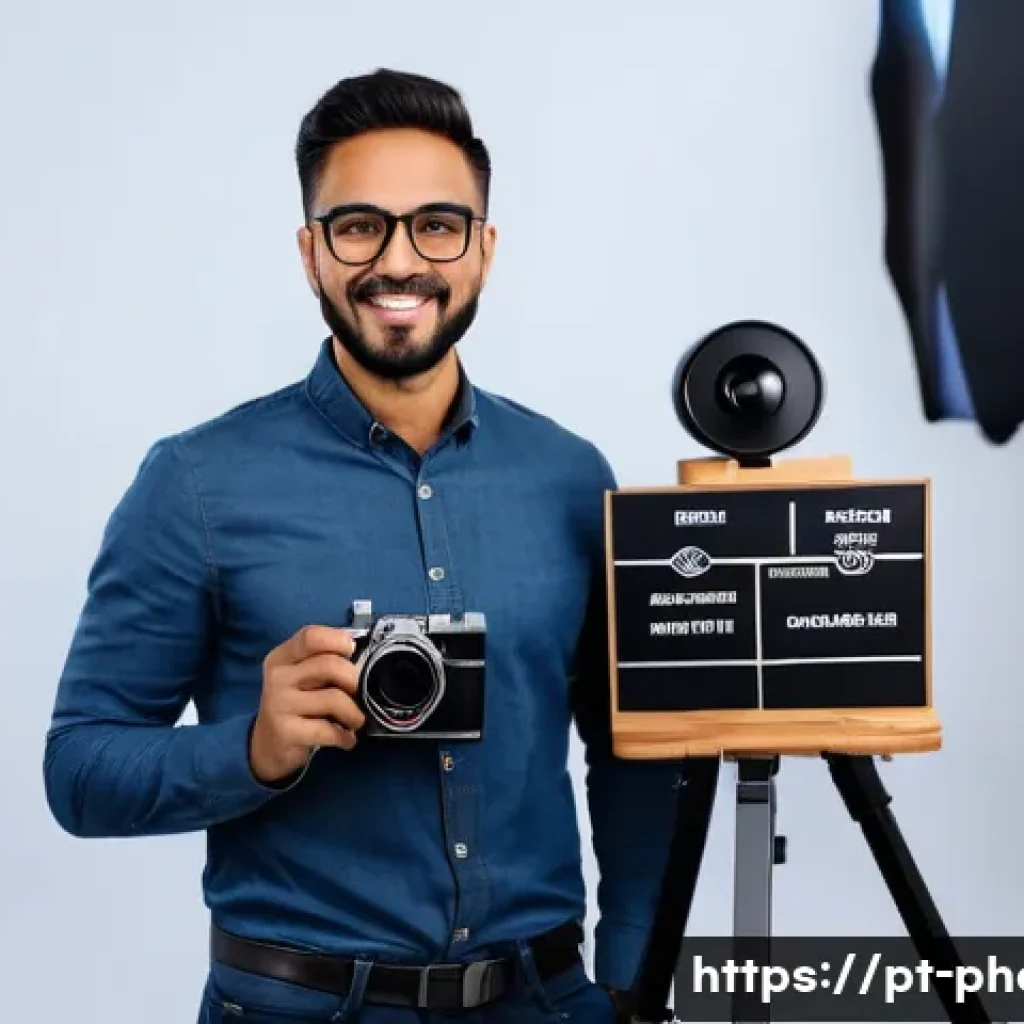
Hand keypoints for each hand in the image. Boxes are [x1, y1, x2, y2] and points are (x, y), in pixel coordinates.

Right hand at [249, 625, 365, 783]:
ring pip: (334, 698)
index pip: (311, 636)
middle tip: (358, 694)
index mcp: (282, 657)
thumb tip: (362, 657)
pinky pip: (328, 730)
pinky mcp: (285, 731)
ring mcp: (279, 704)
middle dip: (354, 680)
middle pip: (329, 665)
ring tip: (355, 721)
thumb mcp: (302, 676)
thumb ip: (324, 660)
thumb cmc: (296, 704)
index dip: (338, 640)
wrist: (267, 745)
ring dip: (354, 713)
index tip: (351, 651)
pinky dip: (345, 736)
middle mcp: (278, 676)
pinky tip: (346, 739)